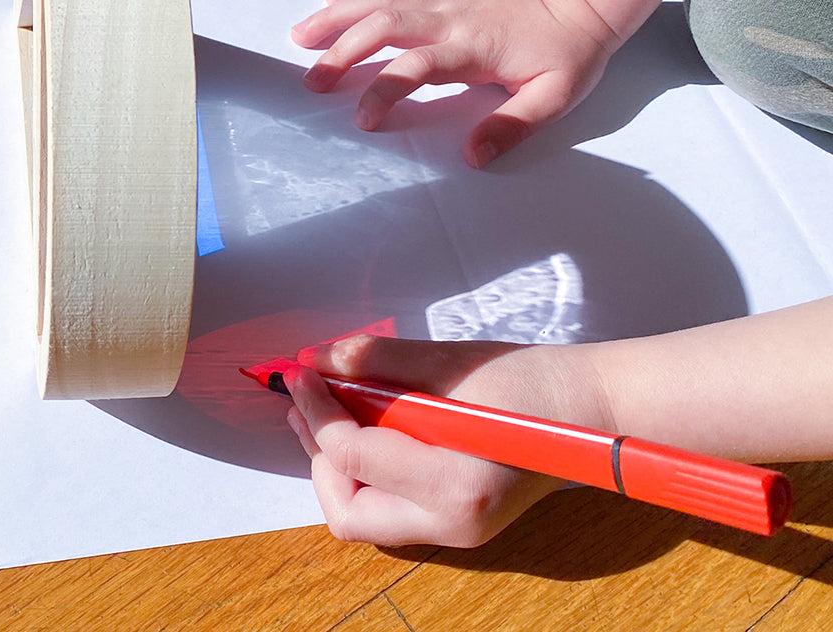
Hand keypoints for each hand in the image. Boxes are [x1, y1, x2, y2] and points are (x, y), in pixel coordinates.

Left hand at [284, 334, 612, 546]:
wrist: (594, 410)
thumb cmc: (533, 381)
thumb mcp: (452, 362)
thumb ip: (379, 362)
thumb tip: (318, 359)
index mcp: (455, 483)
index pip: (353, 455)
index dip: (316, 410)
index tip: (297, 372)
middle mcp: (452, 524)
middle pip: (348, 510)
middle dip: (318, 453)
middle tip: (306, 401)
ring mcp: (458, 532)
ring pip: (364, 517)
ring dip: (336, 466)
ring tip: (326, 413)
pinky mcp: (459, 523)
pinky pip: (391, 509)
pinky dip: (366, 472)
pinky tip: (364, 429)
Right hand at [290, 0, 617, 166]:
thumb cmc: (569, 53)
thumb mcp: (554, 98)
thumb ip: (511, 127)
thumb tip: (473, 157)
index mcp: (473, 48)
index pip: (416, 66)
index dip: (384, 89)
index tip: (362, 118)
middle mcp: (451, 17)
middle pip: (384, 25)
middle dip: (341, 50)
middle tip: (310, 79)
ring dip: (338, 15)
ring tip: (300, 34)